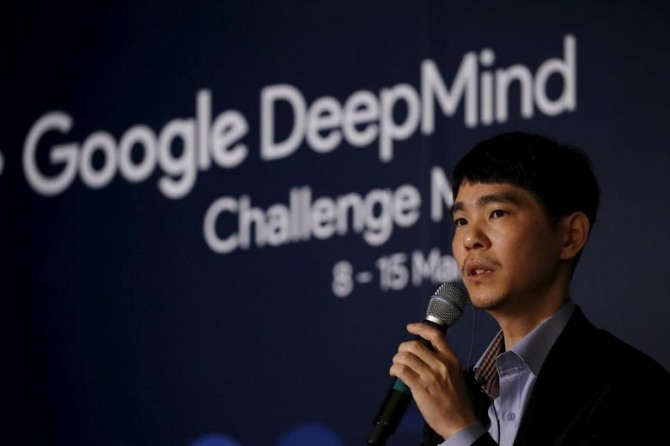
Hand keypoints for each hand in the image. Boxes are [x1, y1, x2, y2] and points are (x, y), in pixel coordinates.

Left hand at [389, 322, 477, 438]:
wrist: (459, 421)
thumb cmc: (456, 400)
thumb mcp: (454, 374)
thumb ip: (441, 361)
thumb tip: (420, 354)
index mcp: (452, 359)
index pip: (435, 335)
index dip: (420, 328)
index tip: (410, 328)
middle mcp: (441, 364)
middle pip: (414, 345)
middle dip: (402, 349)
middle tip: (401, 356)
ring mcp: (430, 375)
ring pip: (405, 357)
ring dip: (396, 360)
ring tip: (397, 367)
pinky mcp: (420, 387)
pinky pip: (401, 371)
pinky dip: (394, 370)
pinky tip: (395, 374)